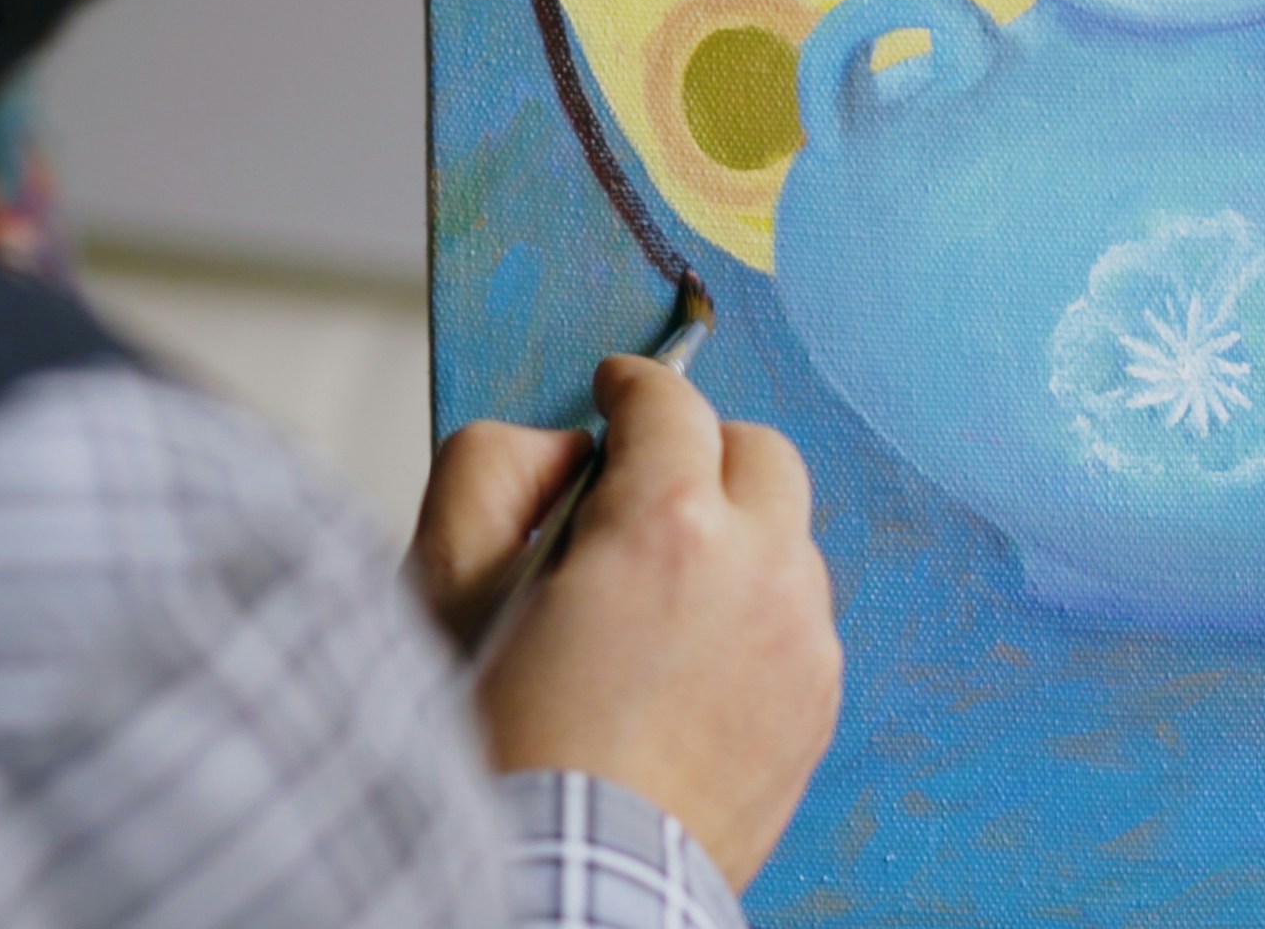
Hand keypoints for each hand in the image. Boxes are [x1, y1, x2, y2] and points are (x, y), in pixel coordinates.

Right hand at [418, 358, 839, 887]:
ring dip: (736, 534)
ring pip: (789, 539)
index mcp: (669, 527)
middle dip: (702, 449)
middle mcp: (759, 572)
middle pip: (761, 454)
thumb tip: (562, 451)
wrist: (576, 879)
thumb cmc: (507, 748)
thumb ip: (493, 470)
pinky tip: (691, 655)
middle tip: (645, 479)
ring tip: (662, 587)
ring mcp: (802, 644)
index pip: (671, 403)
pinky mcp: (817, 705)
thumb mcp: (447, 583)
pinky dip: (755, 610)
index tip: (615, 391)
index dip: (633, 385)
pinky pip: (801, 620)